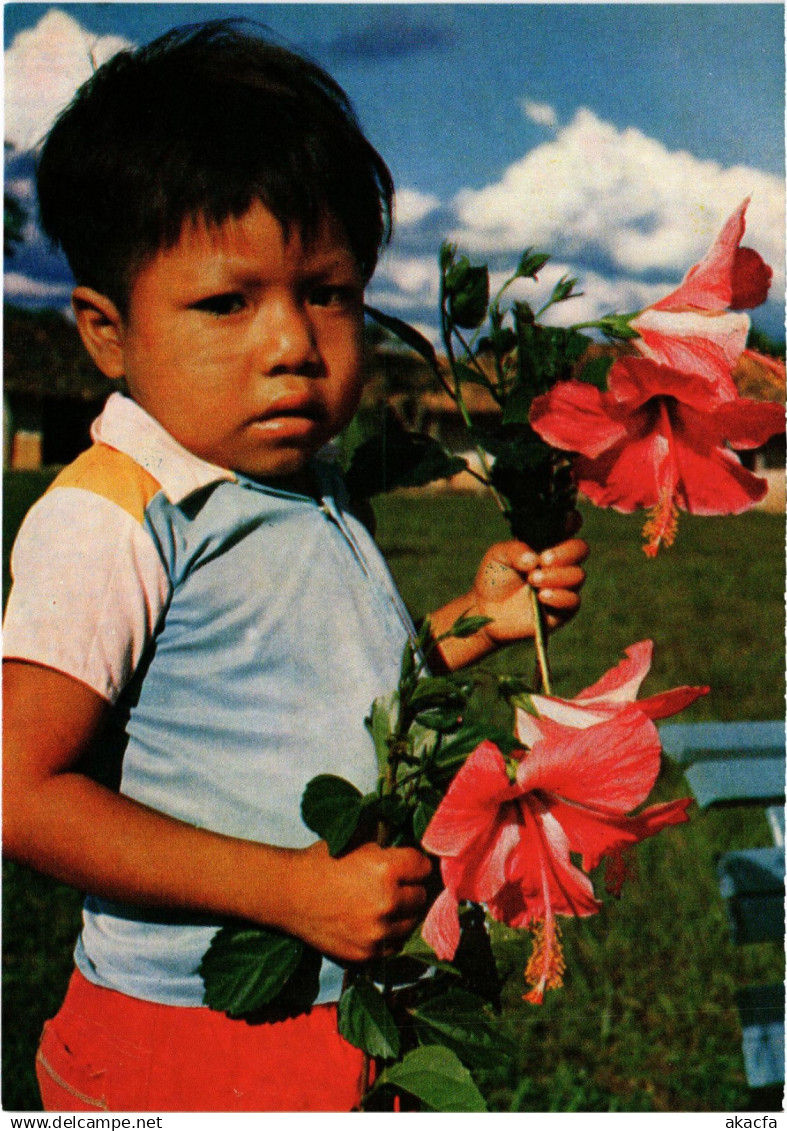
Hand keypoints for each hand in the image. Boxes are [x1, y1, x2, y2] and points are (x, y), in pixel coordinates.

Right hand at [285, 840, 431, 961]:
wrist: (289, 893)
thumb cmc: (323, 862)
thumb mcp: (359, 842)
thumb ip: (389, 848)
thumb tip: (416, 851)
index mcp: (386, 869)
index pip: (423, 867)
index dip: (415, 864)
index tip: (409, 865)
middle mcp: (386, 902)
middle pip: (421, 896)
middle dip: (410, 888)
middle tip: (396, 884)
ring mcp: (377, 932)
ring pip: (411, 922)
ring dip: (402, 912)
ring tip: (385, 904)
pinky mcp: (367, 952)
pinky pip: (395, 944)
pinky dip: (389, 933)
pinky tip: (375, 921)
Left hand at [425, 535, 588, 670]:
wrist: (486, 611)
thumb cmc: (494, 577)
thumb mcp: (498, 556)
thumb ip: (515, 550)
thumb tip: (535, 558)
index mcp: (547, 543)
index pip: (570, 526)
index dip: (571, 520)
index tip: (564, 522)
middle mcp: (560, 563)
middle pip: (581, 549)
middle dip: (565, 553)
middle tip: (543, 560)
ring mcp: (563, 585)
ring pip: (579, 575)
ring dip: (557, 576)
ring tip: (533, 580)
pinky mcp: (562, 610)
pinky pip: (573, 601)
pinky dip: (560, 597)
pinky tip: (542, 596)